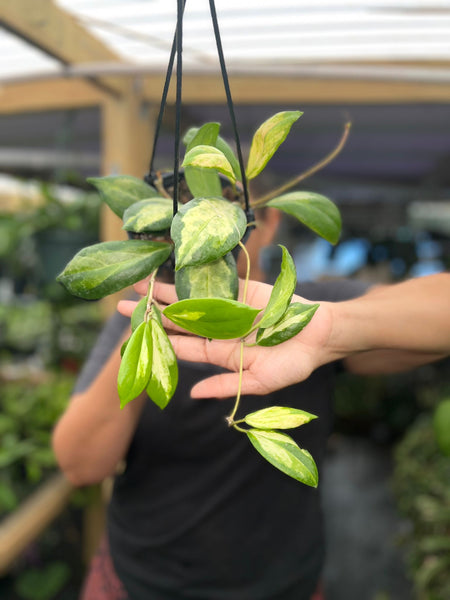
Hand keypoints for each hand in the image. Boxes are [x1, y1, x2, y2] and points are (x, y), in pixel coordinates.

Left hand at [118, 279, 334, 398]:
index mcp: (221, 353)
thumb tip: (193, 394)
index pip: (183, 346)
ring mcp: (228, 308)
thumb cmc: (294, 362)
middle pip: (180, 322)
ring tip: (139, 285)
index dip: (158, 340)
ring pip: (191, 300)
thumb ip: (226, 385)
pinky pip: (212, 282)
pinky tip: (173, 271)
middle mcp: (219, 330)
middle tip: (122, 307)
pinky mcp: (240, 290)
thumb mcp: (261, 381)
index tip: (134, 335)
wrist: (320, 333)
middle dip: (152, 315)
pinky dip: (193, 277)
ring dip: (166, 293)